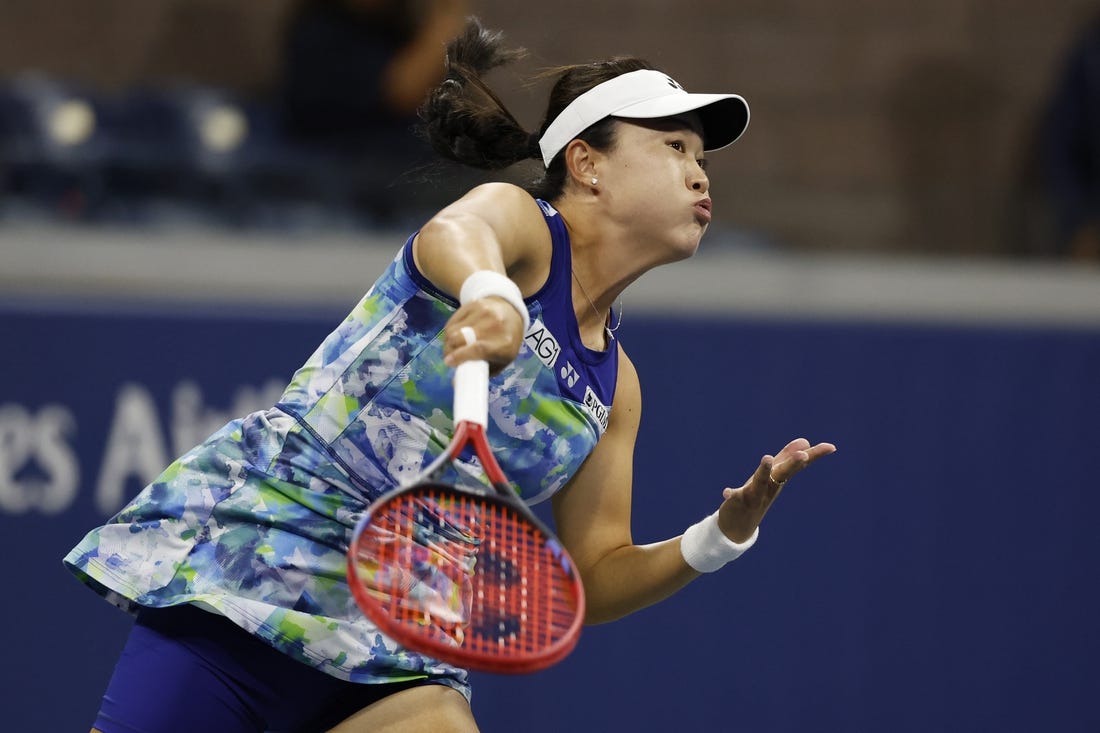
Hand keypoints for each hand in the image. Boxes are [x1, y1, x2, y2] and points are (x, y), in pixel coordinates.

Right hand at [443, 296, 524, 374]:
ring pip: (453, 330)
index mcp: (504, 344)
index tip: (449, 363)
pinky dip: (449, 332)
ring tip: (453, 348)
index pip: (479, 349)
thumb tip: (455, 383)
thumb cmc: (506, 342)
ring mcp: (483, 312)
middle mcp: (494, 325)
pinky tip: (455, 337)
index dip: (461, 356)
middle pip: (461, 338)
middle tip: (449, 359)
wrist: (511, 311)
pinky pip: (452, 321)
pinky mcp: (473, 304)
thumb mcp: (501, 361)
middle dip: (449, 351)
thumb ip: (481, 373)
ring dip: (448, 342)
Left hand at [716, 438, 835, 542]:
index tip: (832, 447)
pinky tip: (726, 491)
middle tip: (804, 455)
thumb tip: (804, 442)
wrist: (738, 527)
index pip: (798, 465)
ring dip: (764, 471)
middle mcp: (769, 487)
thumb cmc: (756, 496)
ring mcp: (754, 495)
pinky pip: (735, 497)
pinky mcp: (737, 502)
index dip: (814, 455)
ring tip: (767, 458)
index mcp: (778, 479)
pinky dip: (731, 494)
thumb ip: (786, 458)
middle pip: (783, 473)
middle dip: (793, 464)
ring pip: (760, 483)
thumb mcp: (771, 476)